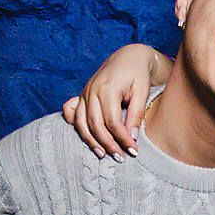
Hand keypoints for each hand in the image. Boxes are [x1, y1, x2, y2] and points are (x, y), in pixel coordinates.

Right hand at [61, 43, 170, 159]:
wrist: (127, 57)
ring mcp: (84, 93)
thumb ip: (136, 114)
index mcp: (107, 89)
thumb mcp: (142, 92)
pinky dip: (75, 125)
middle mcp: (92, 91)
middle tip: (119, 157)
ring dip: (91, 140)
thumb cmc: (137, 74)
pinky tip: (85, 136)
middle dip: (107, 144)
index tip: (133, 151)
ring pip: (82, 122)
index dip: (122, 139)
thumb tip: (132, 137)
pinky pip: (72, 112)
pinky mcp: (82, 95)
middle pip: (95, 125)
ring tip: (102, 154)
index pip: (113, 122)